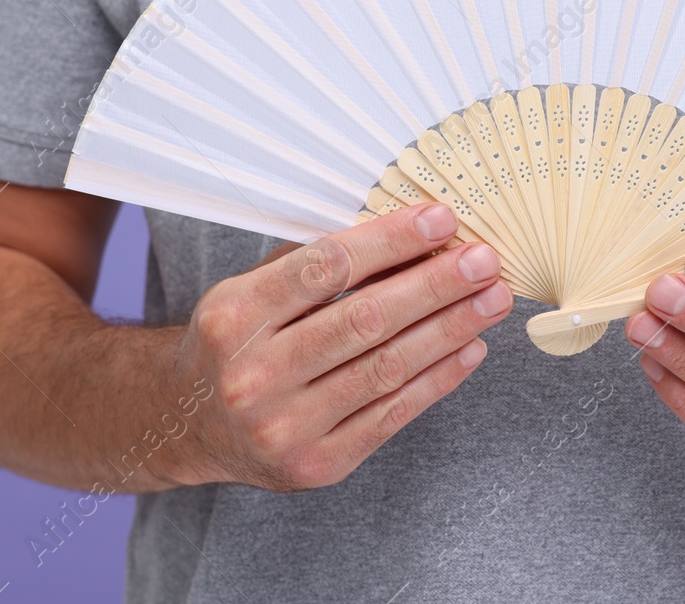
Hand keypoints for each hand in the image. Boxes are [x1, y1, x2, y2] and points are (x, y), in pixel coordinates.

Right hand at [176, 202, 511, 491]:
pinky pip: (393, 414)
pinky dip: (439, 378)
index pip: (325, 266)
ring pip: (386, 368)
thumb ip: (317, 262)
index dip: (390, 241)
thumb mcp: (251, 290)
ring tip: (492, 300)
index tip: (441, 219)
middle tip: (484, 260)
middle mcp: (254, 374)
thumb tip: (408, 232)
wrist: (192, 424)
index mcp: (235, 316)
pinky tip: (470, 347)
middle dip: (435, 285)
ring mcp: (285, 426)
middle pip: (363, 319)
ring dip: (450, 329)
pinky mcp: (318, 464)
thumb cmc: (238, 342)